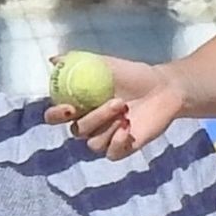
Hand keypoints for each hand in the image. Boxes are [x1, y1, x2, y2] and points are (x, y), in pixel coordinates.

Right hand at [44, 55, 184, 161]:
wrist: (162, 87)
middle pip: (77, 131)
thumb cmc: (133, 75)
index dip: (56, 115)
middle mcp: (89, 124)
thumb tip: (54, 61)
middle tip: (117, 102)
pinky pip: (111, 154)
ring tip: (126, 110)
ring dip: (108, 126)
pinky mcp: (122, 148)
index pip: (55, 117)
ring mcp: (106, 137)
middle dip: (94, 117)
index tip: (69, 108)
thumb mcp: (105, 65)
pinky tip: (128, 128)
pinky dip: (117, 142)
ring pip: (93, 143)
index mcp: (80, 106)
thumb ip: (78, 62)